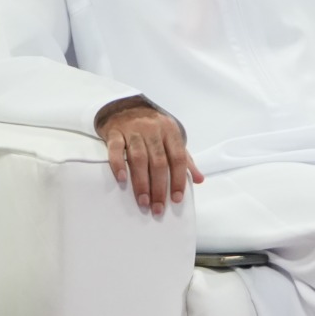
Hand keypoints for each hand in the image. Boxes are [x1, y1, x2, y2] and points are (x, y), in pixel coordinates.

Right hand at [95, 99, 203, 215]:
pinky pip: (116, 149)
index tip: (177, 199)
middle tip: (158, 208)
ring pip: (139, 158)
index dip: (179, 179)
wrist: (124, 107)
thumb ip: (185, 159)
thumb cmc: (152, 128)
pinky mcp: (115, 132)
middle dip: (159, 188)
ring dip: (141, 183)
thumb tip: (199, 179)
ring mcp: (133, 130)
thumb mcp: (171, 139)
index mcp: (170, 132)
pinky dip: (118, 165)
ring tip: (143, 202)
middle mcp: (153, 130)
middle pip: (159, 162)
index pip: (178, 158)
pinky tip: (122, 180)